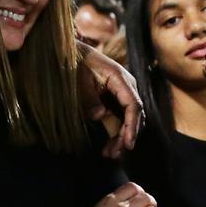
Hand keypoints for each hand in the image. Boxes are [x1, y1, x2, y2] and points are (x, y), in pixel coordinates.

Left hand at [76, 43, 142, 157]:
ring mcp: (121, 94)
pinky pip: (119, 120)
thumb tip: (101, 116)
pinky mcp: (113, 101)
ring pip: (127, 120)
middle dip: (126, 136)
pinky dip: (115, 133)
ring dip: (120, 138)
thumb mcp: (78, 79)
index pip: (133, 105)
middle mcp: (126, 87)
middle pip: (134, 116)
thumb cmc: (75, 62)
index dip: (132, 126)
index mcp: (120, 79)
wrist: (71, 52)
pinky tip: (107, 147)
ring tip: (109, 154)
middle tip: (113, 154)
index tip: (128, 144)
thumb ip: (89, 98)